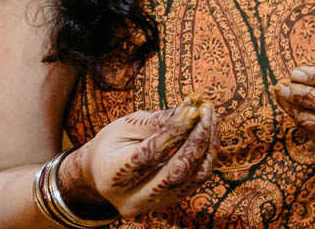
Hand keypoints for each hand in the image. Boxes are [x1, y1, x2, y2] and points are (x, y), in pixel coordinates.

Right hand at [66, 100, 217, 218]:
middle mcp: (131, 199)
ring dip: (206, 145)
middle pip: (174, 173)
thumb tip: (191, 109)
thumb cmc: (114, 142)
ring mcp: (153, 205)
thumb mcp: (126, 126)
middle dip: (196, 140)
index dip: (173, 132)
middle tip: (206, 112)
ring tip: (209, 117)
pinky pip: (198, 178)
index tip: (192, 109)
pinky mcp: (171, 201)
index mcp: (112, 176)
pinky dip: (207, 153)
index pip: (149, 155)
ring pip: (192, 177)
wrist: (104, 171)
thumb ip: (157, 121)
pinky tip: (209, 131)